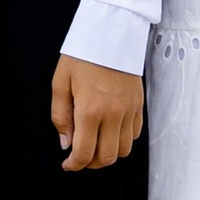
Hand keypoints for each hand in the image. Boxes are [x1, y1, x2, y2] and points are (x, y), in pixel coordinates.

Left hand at [51, 54, 142, 170]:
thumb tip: (66, 143)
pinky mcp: (139, 106)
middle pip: (107, 158)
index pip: (85, 153)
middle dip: (91, 163)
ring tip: (95, 145)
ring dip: (108, 154)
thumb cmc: (81, 56)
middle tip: (80, 156)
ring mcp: (129, 111)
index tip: (68, 164)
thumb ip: (60, 116)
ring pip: (124, 150)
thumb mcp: (60, 82)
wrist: (110, 33)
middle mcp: (113, 114)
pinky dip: (122, 140)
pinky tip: (109, 131)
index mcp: (90, 110)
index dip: (74, 165)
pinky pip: (135, 135)